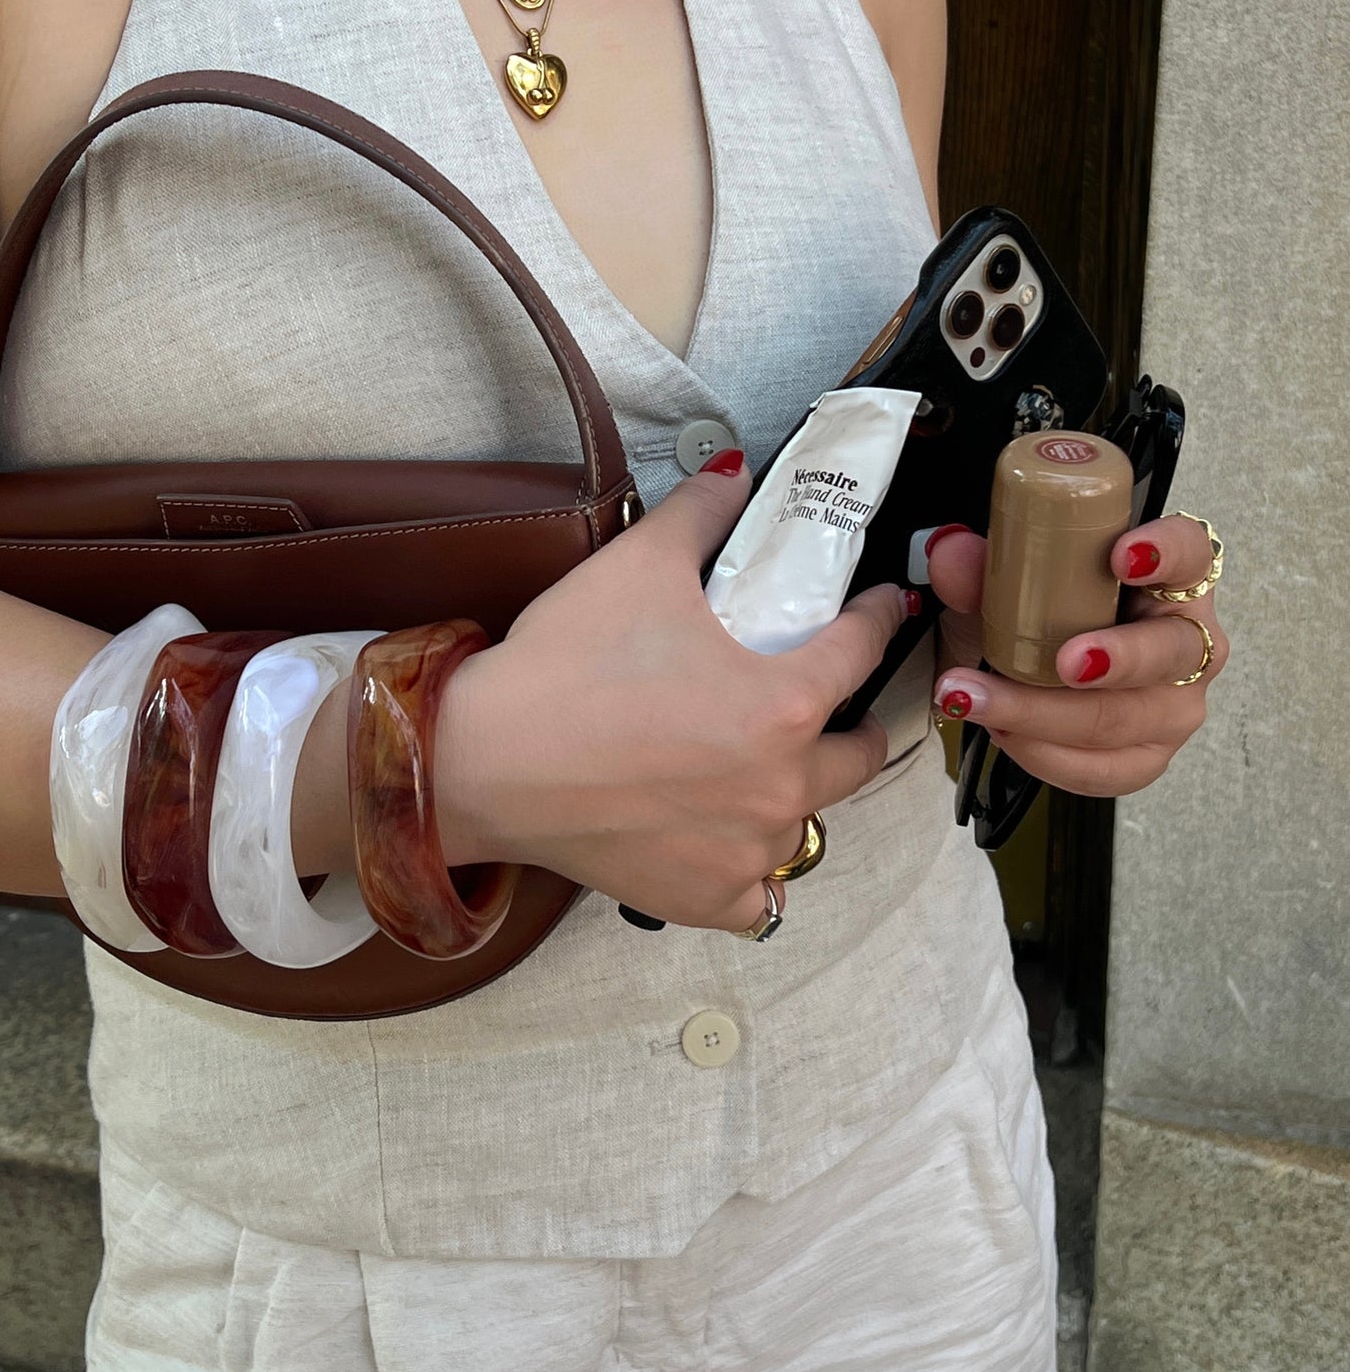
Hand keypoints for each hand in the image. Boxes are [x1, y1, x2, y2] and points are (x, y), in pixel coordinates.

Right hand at [433, 455, 907, 932]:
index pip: (863, 650)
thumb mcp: (638, 564)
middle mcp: (782, 785)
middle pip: (859, 756)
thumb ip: (700, 513)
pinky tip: (731, 843)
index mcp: (785, 702)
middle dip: (856, 724)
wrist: (484, 761)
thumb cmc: (565, 666)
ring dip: (798, 796)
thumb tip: (732, 473)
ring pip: (807, 825)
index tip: (886, 608)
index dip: (880, 618)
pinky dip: (749, 870)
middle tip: (834, 705)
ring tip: (769, 771)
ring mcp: (746, 850)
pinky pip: (755, 894)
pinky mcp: (705, 897)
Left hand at [925, 515, 1227, 796]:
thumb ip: (981, 567)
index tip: (1122, 556)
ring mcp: (1174, 704)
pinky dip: (1049, 757)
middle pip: (1168, 652)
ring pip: (1130, 719)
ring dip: (1050, 715)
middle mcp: (1185, 642)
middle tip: (1064, 662)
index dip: (1165, 551)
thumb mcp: (1010, 585)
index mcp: (1167, 578)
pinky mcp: (1148, 755)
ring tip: (985, 702)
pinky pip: (1109, 771)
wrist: (1035, 670)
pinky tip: (1004, 734)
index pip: (1190, 550)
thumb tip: (950, 556)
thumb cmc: (1044, 615)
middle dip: (1115, 659)